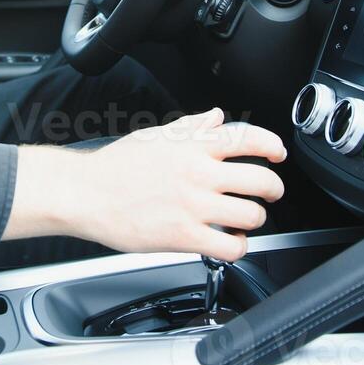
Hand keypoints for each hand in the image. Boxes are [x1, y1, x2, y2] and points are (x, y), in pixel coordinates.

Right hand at [3, 108, 286, 261]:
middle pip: (260, 180)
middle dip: (273, 188)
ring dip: (255, 219)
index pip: (247, 138)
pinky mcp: (183, 236)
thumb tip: (217, 117)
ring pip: (251, 215)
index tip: (278, 153)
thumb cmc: (114, 167)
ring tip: (246, 219)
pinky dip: (239, 246)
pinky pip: (230, 246)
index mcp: (191, 146)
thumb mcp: (155, 136)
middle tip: (269, 193)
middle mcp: (197, 173)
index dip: (272, 146)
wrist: (84, 193)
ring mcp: (192, 206)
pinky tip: (231, 242)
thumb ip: (191, 127)